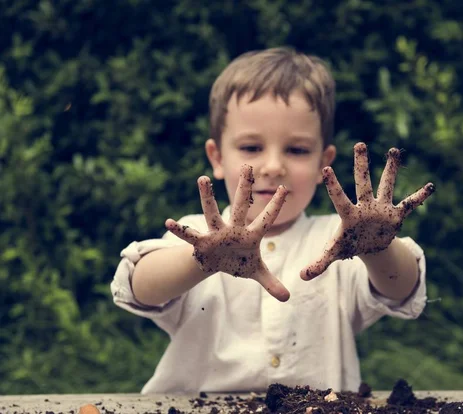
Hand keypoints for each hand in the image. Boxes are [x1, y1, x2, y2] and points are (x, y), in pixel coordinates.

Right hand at [165, 165, 290, 301]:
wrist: (217, 263)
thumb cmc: (239, 262)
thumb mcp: (256, 273)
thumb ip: (271, 283)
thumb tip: (288, 298)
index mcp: (250, 235)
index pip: (266, 218)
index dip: (275, 205)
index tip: (286, 189)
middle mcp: (234, 229)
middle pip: (240, 206)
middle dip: (244, 188)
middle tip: (248, 166)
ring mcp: (217, 233)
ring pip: (212, 212)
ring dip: (207, 197)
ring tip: (202, 178)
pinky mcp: (203, 242)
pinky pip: (190, 235)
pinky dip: (180, 230)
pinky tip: (169, 222)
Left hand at [300, 142, 434, 280]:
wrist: (369, 246)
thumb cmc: (349, 245)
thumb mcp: (334, 253)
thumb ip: (319, 263)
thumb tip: (301, 277)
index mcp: (349, 215)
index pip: (339, 198)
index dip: (333, 185)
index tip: (326, 169)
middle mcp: (365, 206)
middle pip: (363, 183)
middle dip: (362, 165)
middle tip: (360, 144)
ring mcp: (381, 208)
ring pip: (386, 185)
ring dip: (391, 170)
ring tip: (394, 151)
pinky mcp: (395, 215)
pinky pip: (410, 204)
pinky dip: (420, 197)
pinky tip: (430, 186)